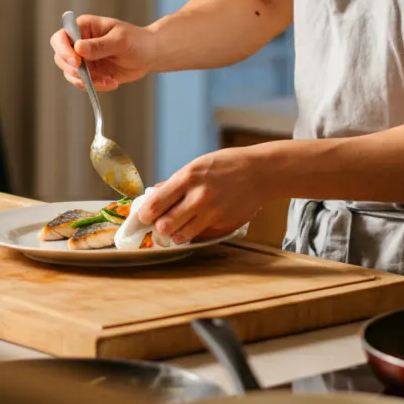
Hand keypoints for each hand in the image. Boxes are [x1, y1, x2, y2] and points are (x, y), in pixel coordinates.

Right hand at [50, 15, 156, 91]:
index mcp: (84, 27)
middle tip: (90, 76)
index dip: (63, 50)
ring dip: (87, 80)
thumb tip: (78, 48)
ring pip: (70, 73)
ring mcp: (83, 59)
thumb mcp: (120, 41)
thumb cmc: (137, 41)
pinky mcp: (90, 73)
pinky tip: (112, 82)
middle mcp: (79, 43)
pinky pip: (83, 83)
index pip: (61, 37)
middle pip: (60, 57)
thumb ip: (99, 45)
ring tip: (108, 80)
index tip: (77, 61)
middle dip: (73, 70)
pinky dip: (95, 86)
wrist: (149, 55)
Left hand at [136, 147, 282, 243]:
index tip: (143, 217)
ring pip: (180, 237)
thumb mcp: (198, 166)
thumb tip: (153, 194)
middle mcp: (198, 197)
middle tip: (162, 222)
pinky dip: (194, 233)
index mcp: (188, 178)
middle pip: (164, 226)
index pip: (155, 204)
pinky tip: (199, 222)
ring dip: (176, 233)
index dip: (144, 215)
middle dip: (159, 226)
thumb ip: (175, 182)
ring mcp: (212, 213)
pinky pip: (199, 236)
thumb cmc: (226, 166)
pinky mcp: (223, 225)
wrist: (259, 173)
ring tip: (179, 225)